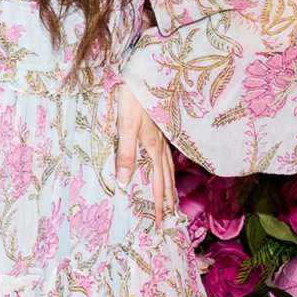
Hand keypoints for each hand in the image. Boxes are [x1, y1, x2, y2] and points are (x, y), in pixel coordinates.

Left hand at [113, 84, 175, 227]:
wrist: (146, 73)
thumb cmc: (133, 98)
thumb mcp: (125, 126)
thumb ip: (126, 154)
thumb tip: (125, 183)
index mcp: (152, 147)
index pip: (157, 184)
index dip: (157, 204)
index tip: (158, 223)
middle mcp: (160, 145)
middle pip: (166, 180)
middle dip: (166, 202)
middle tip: (167, 222)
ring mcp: (162, 137)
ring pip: (168, 169)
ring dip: (169, 189)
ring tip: (172, 205)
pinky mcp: (160, 129)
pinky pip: (166, 158)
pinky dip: (167, 171)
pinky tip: (166, 171)